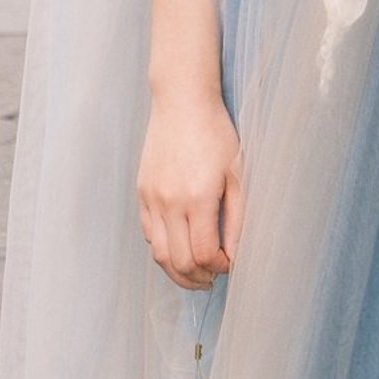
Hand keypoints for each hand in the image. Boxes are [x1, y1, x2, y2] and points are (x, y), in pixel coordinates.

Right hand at [138, 89, 242, 288]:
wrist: (182, 101)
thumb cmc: (216, 133)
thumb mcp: (237, 174)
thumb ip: (237, 219)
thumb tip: (234, 255)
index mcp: (197, 198)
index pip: (203, 255)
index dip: (218, 267)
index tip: (229, 263)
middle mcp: (170, 202)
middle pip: (178, 262)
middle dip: (198, 278)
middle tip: (213, 278)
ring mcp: (151, 198)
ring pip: (159, 254)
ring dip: (177, 272)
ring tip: (195, 273)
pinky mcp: (142, 192)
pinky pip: (149, 234)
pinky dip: (163, 249)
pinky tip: (178, 246)